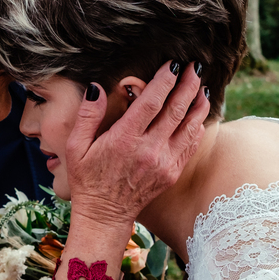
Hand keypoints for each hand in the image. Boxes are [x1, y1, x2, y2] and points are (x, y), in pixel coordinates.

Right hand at [64, 61, 209, 230]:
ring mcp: (164, 163)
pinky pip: (190, 144)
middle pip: (176, 110)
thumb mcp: (77, 147)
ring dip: (198, 104)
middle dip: (187, 85)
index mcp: (124, 140)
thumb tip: (97, 88)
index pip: (151, 102)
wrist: (105, 215)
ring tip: (201, 86)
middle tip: (194, 66)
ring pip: (189, 126)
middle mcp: (149, 150)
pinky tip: (197, 114)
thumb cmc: (88, 179)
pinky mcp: (172, 173)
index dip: (165, 80)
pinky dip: (197, 126)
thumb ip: (87, 115)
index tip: (173, 65)